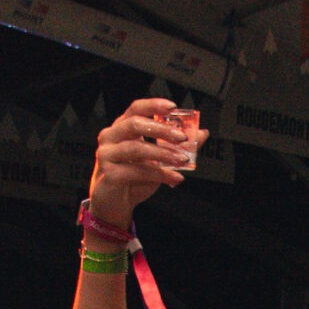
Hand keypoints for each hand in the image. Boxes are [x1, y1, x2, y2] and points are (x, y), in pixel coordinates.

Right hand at [87, 99, 196, 229]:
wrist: (117, 203)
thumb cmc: (135, 177)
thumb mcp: (159, 159)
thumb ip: (177, 145)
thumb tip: (201, 133)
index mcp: (122, 127)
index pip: (135, 108)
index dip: (153, 105)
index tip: (173, 107)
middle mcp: (111, 137)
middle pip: (135, 125)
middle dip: (162, 130)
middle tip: (182, 138)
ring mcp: (106, 155)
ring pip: (136, 148)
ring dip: (163, 153)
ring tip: (182, 160)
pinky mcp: (109, 174)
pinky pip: (136, 171)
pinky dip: (159, 174)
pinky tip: (175, 178)